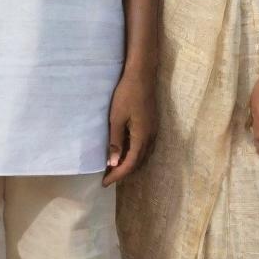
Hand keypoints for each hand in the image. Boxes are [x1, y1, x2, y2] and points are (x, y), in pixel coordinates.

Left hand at [103, 70, 156, 186]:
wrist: (142, 75)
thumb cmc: (126, 95)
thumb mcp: (116, 118)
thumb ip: (116, 141)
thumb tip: (113, 164)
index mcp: (142, 138)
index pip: (130, 164)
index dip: (118, 175)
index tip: (105, 183)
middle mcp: (151, 137)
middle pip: (139, 163)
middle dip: (124, 172)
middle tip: (108, 177)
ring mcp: (153, 130)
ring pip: (143, 155)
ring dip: (130, 164)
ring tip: (115, 167)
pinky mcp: (152, 124)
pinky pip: (145, 147)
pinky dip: (135, 154)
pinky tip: (126, 151)